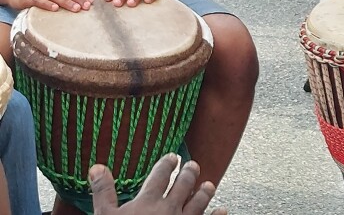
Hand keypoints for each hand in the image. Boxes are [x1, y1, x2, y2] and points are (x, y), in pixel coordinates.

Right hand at [91, 154, 226, 214]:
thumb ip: (103, 192)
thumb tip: (97, 167)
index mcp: (149, 200)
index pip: (161, 175)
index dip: (167, 163)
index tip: (172, 156)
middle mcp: (169, 208)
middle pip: (184, 183)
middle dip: (189, 172)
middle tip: (193, 165)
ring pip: (199, 201)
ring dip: (204, 191)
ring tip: (208, 184)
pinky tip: (222, 210)